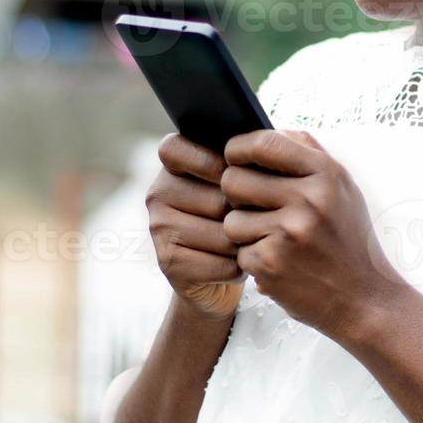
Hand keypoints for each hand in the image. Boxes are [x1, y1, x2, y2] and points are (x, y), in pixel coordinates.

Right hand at [145, 133, 246, 321]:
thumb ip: (244, 161)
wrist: (217, 276)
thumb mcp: (240, 183)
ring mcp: (159, 229)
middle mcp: (158, 194)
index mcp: (172, 166)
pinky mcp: (168, 263)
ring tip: (248, 242)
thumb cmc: (238, 218)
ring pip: (224, 232)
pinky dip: (239, 267)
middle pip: (217, 197)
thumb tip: (265, 145)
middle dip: (246, 213)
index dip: (210, 161)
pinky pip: (221, 262)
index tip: (232, 173)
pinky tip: (237, 264)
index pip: (175, 148)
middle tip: (254, 219)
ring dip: (247, 242)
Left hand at [220, 129, 405, 342]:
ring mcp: (288, 233)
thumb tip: (272, 131)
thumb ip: (309, 154)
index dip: (238, 148)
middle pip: (234, 180)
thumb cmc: (349, 239)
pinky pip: (238, 251)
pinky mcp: (271, 264)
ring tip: (272, 240)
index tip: (235, 158)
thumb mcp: (343, 188)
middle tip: (253, 207)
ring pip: (231, 219)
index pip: (263, 143)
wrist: (365, 299)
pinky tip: (279, 263)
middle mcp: (308, 200)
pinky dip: (253, 259)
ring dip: (243, 232)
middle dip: (236, 195)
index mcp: (325, 174)